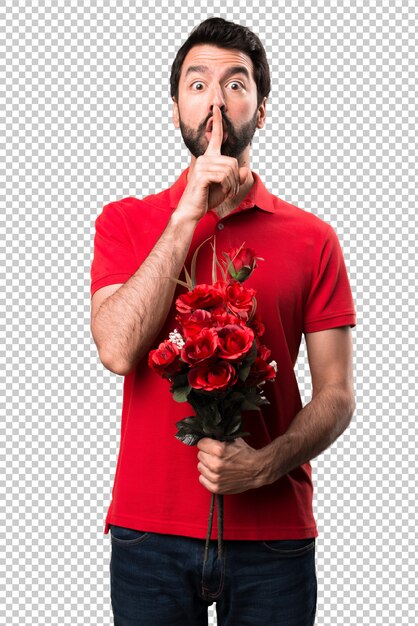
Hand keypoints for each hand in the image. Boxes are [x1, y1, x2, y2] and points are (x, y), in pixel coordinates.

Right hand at [175, 105, 249, 221]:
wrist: (192, 210)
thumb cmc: (207, 198)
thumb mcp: (226, 187)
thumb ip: (236, 178)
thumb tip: (246, 170)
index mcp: (209, 158)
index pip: (215, 137)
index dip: (217, 122)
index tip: (217, 108)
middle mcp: (205, 159)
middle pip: (232, 162)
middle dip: (236, 179)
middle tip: (232, 190)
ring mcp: (202, 166)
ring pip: (229, 170)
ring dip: (233, 184)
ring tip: (228, 193)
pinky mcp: (202, 175)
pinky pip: (224, 177)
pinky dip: (228, 187)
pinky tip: (224, 192)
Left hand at [197, 437, 263, 494]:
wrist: (257, 470)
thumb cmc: (246, 454)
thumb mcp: (233, 440)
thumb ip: (218, 439)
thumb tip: (207, 437)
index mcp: (218, 450)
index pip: (200, 443)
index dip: (206, 443)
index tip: (210, 445)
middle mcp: (215, 464)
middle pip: (200, 455)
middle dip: (207, 454)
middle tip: (216, 456)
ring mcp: (215, 477)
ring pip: (200, 467)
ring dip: (206, 465)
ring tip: (217, 465)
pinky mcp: (216, 487)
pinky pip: (202, 479)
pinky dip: (207, 476)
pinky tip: (215, 473)